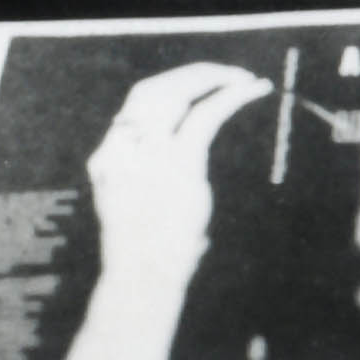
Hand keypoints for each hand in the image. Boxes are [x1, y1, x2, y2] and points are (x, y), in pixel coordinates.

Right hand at [48, 61, 271, 359]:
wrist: (142, 285)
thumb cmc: (147, 267)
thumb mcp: (143, 225)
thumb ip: (158, 203)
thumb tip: (194, 213)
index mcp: (107, 161)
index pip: (133, 109)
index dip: (165, 90)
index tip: (193, 87)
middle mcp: (123, 148)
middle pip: (153, 90)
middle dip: (189, 76)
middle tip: (223, 74)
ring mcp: (149, 153)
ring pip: (180, 92)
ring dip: (213, 77)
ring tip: (243, 79)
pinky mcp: (180, 162)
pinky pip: (208, 113)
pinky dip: (232, 96)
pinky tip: (253, 89)